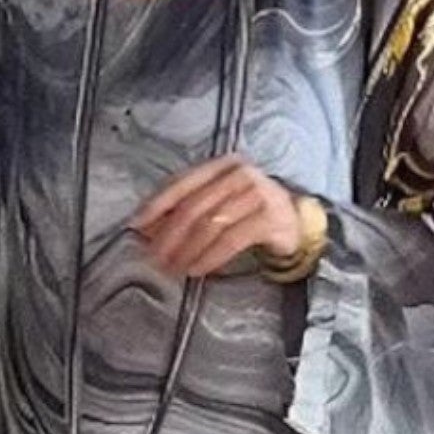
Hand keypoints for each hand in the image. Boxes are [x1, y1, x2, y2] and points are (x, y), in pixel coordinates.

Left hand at [131, 153, 304, 278]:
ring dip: (186, 250)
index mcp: (221, 165)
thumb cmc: (251, 213)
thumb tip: (149, 229)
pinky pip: (231, 240)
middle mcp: (239, 174)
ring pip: (210, 224)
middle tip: (154, 257)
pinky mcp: (269, 218)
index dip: (156, 205)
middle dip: (168, 235)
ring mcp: (256, 194)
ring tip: (173, 268)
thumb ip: (187, 210)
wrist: (295, 222)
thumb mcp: (219, 204)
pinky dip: (210, 257)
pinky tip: (197, 269)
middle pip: (193, 206)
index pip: (181, 183)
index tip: (137, 226)